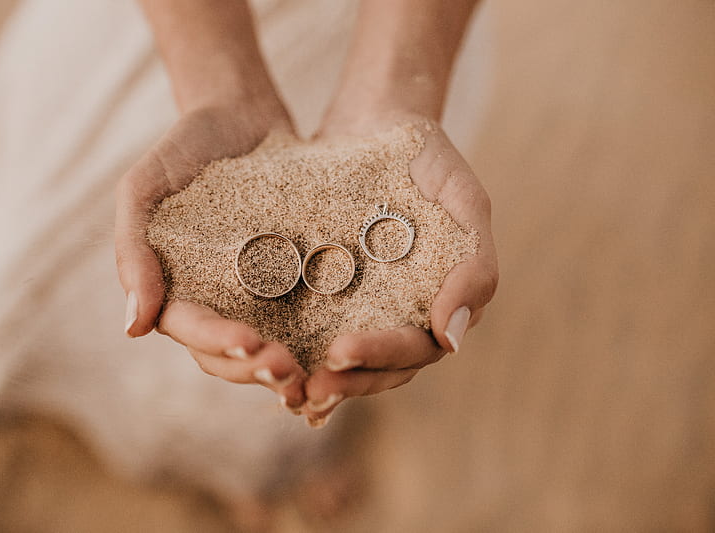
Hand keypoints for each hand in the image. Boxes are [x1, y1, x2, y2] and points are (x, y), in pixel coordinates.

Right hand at [115, 101, 308, 408]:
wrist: (239, 114)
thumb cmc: (181, 147)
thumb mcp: (144, 188)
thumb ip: (132, 251)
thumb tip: (133, 329)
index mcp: (174, 288)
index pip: (191, 329)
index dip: (218, 343)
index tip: (248, 344)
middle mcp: (215, 300)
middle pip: (229, 354)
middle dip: (256, 369)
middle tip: (289, 374)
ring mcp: (255, 293)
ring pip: (267, 346)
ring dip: (286, 368)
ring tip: (314, 377)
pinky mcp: (293, 279)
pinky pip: (303, 316)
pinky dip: (317, 339)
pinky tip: (342, 351)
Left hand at [302, 114, 498, 425]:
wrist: (377, 119)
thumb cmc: (430, 158)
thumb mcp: (464, 202)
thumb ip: (474, 268)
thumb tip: (452, 341)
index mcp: (440, 303)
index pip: (416, 348)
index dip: (381, 357)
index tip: (341, 353)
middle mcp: (402, 312)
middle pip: (378, 368)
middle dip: (343, 382)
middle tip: (306, 391)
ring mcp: (364, 304)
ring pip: (343, 359)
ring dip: (316, 377)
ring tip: (281, 385)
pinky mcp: (325, 289)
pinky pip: (309, 326)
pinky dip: (292, 347)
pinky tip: (261, 356)